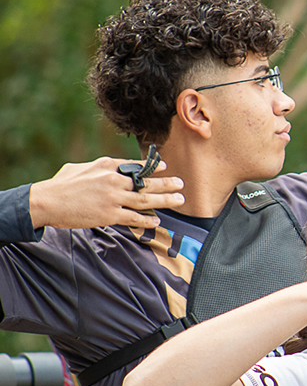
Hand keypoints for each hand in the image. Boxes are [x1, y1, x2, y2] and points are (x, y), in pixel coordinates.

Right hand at [28, 157, 184, 229]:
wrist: (46, 201)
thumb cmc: (60, 184)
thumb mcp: (82, 168)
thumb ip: (101, 168)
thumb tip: (113, 170)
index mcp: (107, 165)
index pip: (135, 166)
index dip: (153, 167)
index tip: (166, 167)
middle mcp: (113, 180)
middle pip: (146, 183)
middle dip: (166, 184)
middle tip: (181, 184)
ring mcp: (113, 198)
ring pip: (145, 200)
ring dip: (165, 200)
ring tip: (179, 199)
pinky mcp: (108, 215)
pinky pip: (133, 218)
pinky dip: (146, 219)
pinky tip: (157, 220)